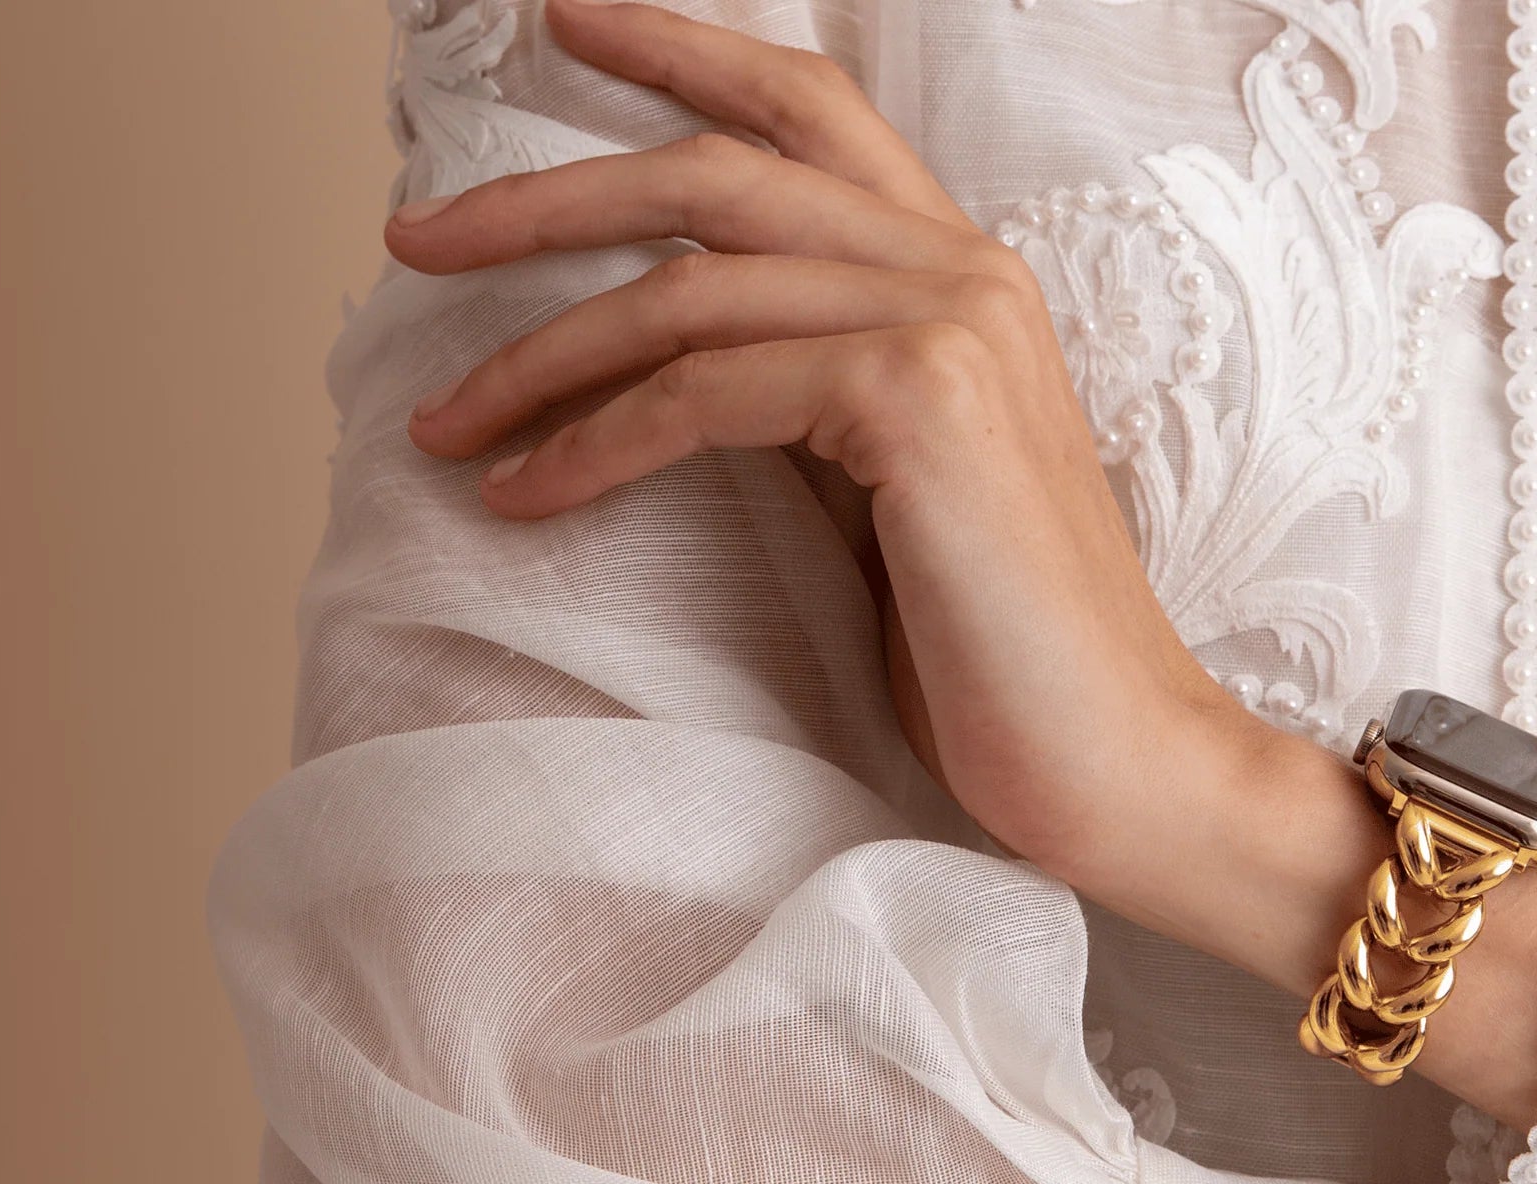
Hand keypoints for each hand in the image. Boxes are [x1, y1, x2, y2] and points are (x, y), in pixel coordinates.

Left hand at [386, 0, 1536, 1131]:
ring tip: (440, 423)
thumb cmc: (1002, 648)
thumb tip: (663, 359)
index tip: (564, 21)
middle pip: (716, 171)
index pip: (810, 111)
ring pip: (686, 288)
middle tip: (414, 238)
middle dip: (544, 198)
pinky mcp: (916, 403)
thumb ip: (812, 389)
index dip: (684, 50)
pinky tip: (523, 495)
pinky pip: (702, 392)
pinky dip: (591, 442)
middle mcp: (963, 270)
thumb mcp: (893, 483)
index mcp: (963, 273)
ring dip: (535, 357)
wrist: (1122, 756)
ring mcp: (947, 326)